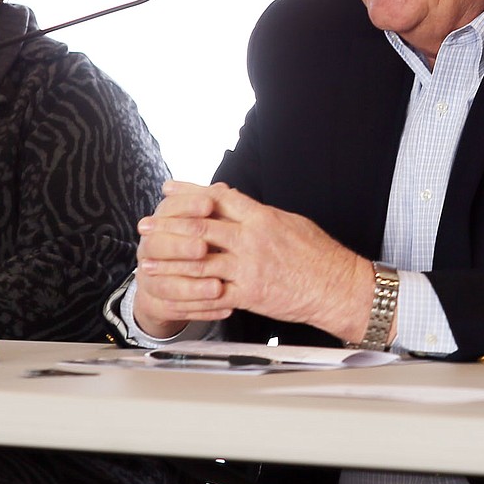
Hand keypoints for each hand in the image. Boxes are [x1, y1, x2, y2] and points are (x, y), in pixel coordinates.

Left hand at [133, 181, 374, 343]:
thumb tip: (232, 196)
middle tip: (145, 226)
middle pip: (200, 228)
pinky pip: (213, 294)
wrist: (338, 287)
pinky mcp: (250, 294)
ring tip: (147, 263)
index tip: (167, 189)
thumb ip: (256, 211)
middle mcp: (251, 239)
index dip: (188, 193)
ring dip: (169, 263)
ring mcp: (249, 268)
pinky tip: (173, 293)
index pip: (216, 198)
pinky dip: (190, 294)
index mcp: (261, 217)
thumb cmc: (319, 255)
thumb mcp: (288, 221)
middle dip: (167, 227)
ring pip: (199, 262)